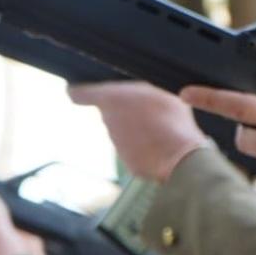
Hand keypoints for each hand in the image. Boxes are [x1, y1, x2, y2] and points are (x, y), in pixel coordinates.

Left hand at [67, 80, 209, 182]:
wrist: (180, 156)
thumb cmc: (171, 117)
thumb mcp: (159, 91)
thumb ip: (139, 92)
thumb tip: (134, 96)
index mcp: (110, 99)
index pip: (79, 94)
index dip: (78, 92)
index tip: (75, 92)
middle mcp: (108, 121)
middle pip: (110, 114)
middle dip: (124, 112)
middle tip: (149, 111)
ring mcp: (117, 144)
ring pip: (124, 133)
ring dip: (137, 131)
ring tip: (161, 130)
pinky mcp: (128, 163)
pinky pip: (135, 152)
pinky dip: (145, 150)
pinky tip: (163, 147)